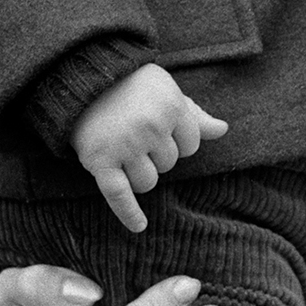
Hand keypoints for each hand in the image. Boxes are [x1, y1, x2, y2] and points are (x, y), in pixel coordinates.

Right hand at [71, 63, 228, 233]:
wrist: (83, 78)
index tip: (158, 127)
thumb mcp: (167, 90)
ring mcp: (125, 146)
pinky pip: (119, 194)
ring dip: (140, 174)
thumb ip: (194, 114)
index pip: (191, 145)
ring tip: (124, 152)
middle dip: (156, 154)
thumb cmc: (131, 85)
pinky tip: (139, 226)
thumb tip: (222, 130)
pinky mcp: (100, 160)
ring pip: (148, 182)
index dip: (177, 140)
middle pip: (169, 164)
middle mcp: (151, 128)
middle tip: (134, 132)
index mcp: (172, 108)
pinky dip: (128, 213)